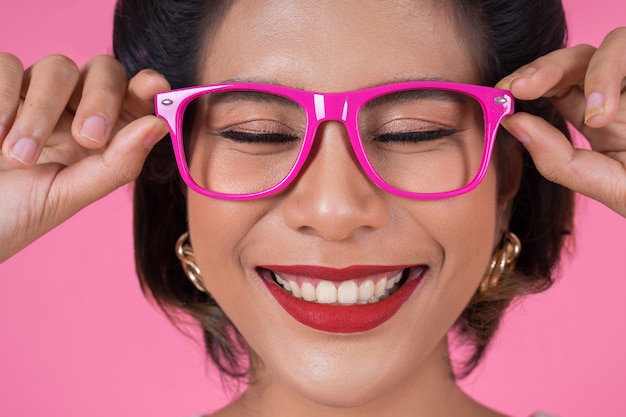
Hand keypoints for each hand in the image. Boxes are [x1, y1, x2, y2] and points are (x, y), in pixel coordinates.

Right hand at [0, 53, 169, 261]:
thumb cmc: (13, 216)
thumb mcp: (67, 197)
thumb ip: (116, 164)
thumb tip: (159, 125)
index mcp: (100, 138)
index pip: (133, 99)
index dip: (147, 88)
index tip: (154, 86)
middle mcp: (71, 111)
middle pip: (104, 71)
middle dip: (102, 99)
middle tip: (88, 138)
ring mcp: (32, 96)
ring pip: (58, 67)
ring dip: (42, 111)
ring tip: (19, 158)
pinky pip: (7, 64)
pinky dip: (3, 97)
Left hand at [496, 27, 625, 216]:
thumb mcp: (610, 185)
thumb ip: (560, 160)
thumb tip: (512, 124)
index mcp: (600, 119)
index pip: (556, 87)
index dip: (527, 82)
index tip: (502, 93)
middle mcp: (621, 94)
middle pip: (577, 59)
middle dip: (546, 67)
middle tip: (520, 87)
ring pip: (615, 43)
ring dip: (597, 72)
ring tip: (598, 116)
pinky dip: (618, 73)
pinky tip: (613, 111)